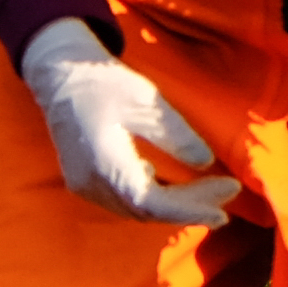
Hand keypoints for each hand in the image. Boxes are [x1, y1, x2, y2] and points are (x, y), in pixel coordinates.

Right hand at [20, 17, 247, 224]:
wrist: (59, 76)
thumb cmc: (103, 82)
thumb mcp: (146, 101)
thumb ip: (176, 135)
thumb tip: (206, 162)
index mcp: (105, 163)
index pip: (153, 203)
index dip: (191, 208)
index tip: (224, 204)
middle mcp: (91, 183)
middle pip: (148, 211)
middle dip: (190, 206)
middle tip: (228, 193)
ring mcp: (84, 186)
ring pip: (136, 210)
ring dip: (173, 206)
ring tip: (209, 195)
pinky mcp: (83, 182)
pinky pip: (123, 202)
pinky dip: (152, 199)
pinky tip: (172, 188)